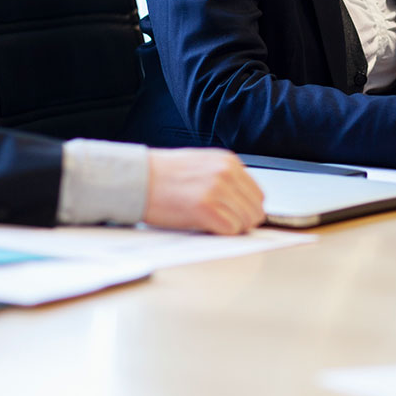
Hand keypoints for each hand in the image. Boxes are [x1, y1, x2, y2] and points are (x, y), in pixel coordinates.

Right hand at [142, 149, 265, 234]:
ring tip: (211, 224)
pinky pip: (230, 229)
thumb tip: (243, 200)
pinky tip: (206, 226)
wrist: (138, 178)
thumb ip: (225, 178)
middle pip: (255, 210)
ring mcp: (217, 189)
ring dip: (231, 228)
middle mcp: (226, 173)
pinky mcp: (205, 207)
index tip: (237, 216)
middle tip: (224, 224)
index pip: (258, 194)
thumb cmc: (164, 174)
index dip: (247, 209)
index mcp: (228, 162)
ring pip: (246, 221)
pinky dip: (221, 233)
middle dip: (243, 221)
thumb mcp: (203, 164)